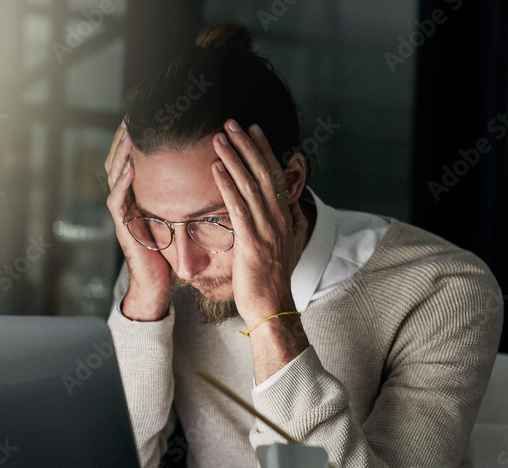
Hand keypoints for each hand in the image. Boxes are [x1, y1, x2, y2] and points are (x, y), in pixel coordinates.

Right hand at [104, 121, 173, 320]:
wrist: (160, 284)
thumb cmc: (174, 252)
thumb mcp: (182, 216)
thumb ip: (189, 196)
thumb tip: (215, 170)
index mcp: (141, 194)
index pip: (136, 157)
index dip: (140, 136)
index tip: (151, 112)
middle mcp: (128, 199)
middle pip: (120, 158)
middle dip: (125, 135)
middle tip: (132, 112)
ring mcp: (123, 212)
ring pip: (114, 174)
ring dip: (121, 151)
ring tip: (129, 131)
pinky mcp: (123, 227)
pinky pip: (118, 200)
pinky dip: (123, 183)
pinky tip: (131, 167)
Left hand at [210, 119, 309, 326]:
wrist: (271, 305)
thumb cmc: (274, 278)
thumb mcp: (289, 245)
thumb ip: (290, 222)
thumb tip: (292, 206)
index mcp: (286, 216)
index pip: (276, 175)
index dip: (264, 150)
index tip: (253, 129)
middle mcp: (279, 217)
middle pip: (264, 172)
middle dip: (247, 145)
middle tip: (232, 123)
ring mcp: (267, 228)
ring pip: (250, 184)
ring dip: (233, 158)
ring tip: (219, 138)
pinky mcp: (251, 240)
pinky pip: (238, 206)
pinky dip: (226, 184)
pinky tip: (215, 168)